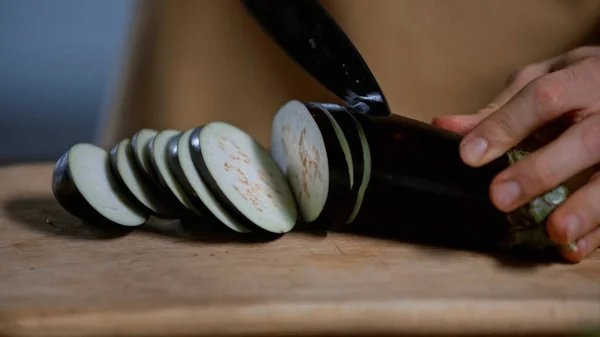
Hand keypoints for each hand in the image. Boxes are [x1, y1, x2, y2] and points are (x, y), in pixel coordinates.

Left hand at [432, 46, 599, 262]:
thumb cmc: (576, 84)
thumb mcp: (540, 81)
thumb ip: (499, 109)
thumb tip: (445, 126)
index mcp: (580, 78)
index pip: (543, 98)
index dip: (505, 126)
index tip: (469, 155)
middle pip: (585, 139)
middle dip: (541, 171)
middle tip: (500, 199)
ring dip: (586, 207)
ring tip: (556, 232)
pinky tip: (574, 247)